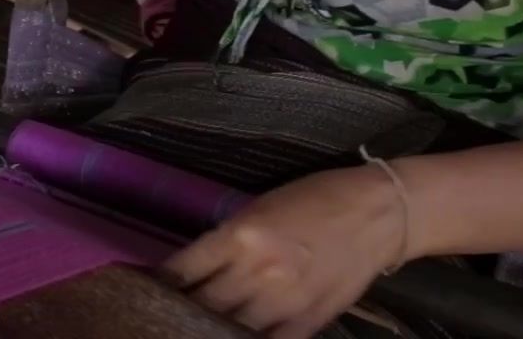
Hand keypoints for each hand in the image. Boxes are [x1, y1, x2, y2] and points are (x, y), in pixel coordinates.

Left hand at [161, 165, 406, 338]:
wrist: (379, 213)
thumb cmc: (317, 198)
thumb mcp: (260, 207)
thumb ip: (228, 239)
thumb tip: (196, 268)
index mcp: (240, 236)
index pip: (183, 270)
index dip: (160, 284)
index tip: (143, 291)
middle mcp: (257, 272)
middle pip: (201, 305)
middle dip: (177, 312)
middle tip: (157, 318)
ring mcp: (284, 303)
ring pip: (228, 330)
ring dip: (205, 331)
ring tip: (187, 331)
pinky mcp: (309, 322)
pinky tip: (231, 338)